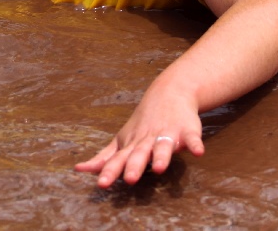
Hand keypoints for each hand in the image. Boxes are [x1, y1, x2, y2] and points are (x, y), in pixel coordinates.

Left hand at [74, 76, 204, 187]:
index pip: (118, 160)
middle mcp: (148, 140)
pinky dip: (195, 144)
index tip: (102, 184)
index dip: (110, 172)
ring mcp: (167, 134)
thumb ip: (104, 157)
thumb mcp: (122, 139)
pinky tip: (198, 152)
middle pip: (140, 154)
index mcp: (132, 144)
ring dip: (161, 156)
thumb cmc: (143, 123)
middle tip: (130, 179)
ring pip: (163, 146)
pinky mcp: (187, 130)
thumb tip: (80, 169)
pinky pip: (192, 138)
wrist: (169, 92)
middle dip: (135, 166)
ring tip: (159, 168)